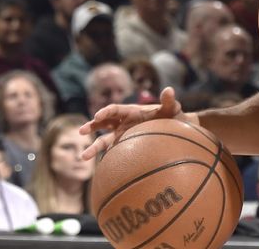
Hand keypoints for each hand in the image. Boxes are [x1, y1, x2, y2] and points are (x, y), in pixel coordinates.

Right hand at [79, 87, 193, 159]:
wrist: (177, 131)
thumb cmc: (173, 117)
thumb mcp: (172, 109)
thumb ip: (169, 101)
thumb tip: (169, 90)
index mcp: (132, 111)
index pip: (115, 110)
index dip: (105, 112)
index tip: (97, 116)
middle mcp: (124, 123)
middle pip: (103, 123)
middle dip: (91, 126)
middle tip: (81, 132)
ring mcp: (123, 135)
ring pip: (104, 140)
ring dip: (93, 147)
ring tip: (82, 157)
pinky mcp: (125, 147)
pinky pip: (112, 152)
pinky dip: (105, 158)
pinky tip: (98, 168)